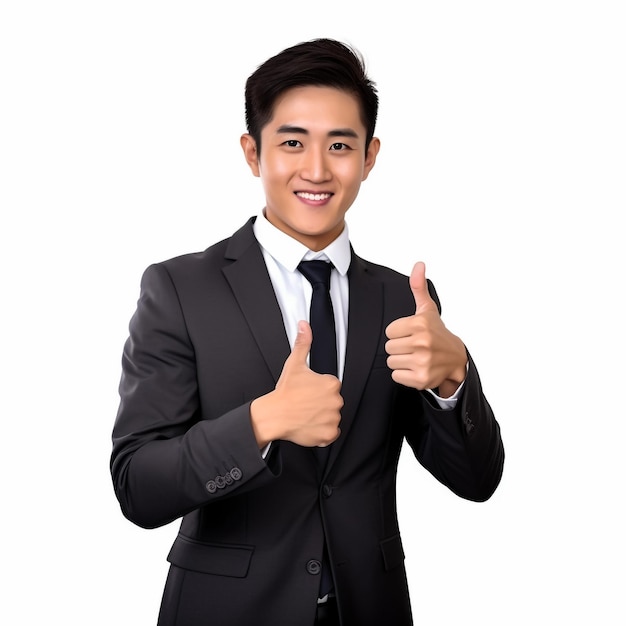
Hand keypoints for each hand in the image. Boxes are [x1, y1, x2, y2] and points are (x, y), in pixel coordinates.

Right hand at [250, 321, 342, 447]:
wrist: (274, 415)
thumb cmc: (285, 392)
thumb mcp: (294, 364)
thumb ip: (303, 343)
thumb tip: (304, 326)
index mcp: (332, 383)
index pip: (330, 386)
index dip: (317, 389)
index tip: (307, 392)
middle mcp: (336, 401)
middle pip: (332, 401)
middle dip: (321, 403)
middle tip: (305, 403)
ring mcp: (333, 419)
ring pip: (332, 417)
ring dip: (322, 417)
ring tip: (306, 414)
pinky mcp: (329, 434)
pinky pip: (331, 433)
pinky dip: (322, 431)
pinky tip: (310, 424)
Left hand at [385, 262, 466, 395]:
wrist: (457, 360)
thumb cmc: (438, 333)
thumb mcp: (428, 309)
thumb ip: (419, 287)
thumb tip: (418, 264)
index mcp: (420, 324)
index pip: (389, 331)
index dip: (399, 333)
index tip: (412, 334)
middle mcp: (422, 342)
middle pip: (389, 347)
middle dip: (400, 348)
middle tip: (414, 347)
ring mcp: (422, 361)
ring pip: (391, 362)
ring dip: (401, 361)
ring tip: (415, 357)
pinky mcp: (421, 378)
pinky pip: (396, 376)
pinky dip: (404, 375)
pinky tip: (416, 368)